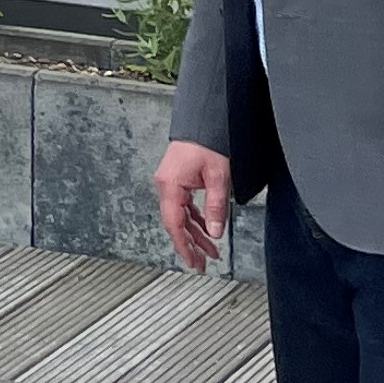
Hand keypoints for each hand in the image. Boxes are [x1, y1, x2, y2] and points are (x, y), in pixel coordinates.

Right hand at [153, 141, 230, 270]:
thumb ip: (216, 207)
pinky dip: (194, 219)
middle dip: (190, 244)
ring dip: (195, 233)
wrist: (204, 119)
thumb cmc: (206, 142)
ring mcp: (170, 182)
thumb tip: (214, 232)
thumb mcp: (217, 177)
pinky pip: (184, 205)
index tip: (192, 262)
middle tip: (202, 263)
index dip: (184, 246)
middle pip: (176, 223)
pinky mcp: (177, 178)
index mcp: (170, 185)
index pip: (174, 224)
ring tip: (210, 250)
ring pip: (180, 216)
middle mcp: (166, 184)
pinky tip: (205, 228)